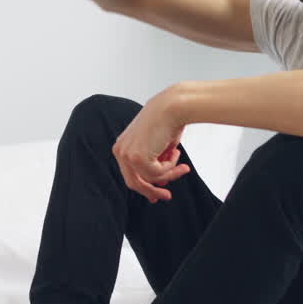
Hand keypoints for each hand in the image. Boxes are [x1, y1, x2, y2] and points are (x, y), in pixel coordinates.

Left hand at [112, 88, 190, 202]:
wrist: (172, 107)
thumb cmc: (168, 122)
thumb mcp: (160, 148)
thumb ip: (156, 165)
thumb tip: (160, 183)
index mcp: (122, 146)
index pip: (129, 173)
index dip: (143, 186)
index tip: (155, 195)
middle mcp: (120, 151)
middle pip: (133, 182)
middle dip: (152, 190)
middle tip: (167, 196)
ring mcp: (127, 155)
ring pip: (150, 179)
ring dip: (170, 173)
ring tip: (182, 164)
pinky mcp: (137, 158)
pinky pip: (158, 174)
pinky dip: (170, 166)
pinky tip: (175, 152)